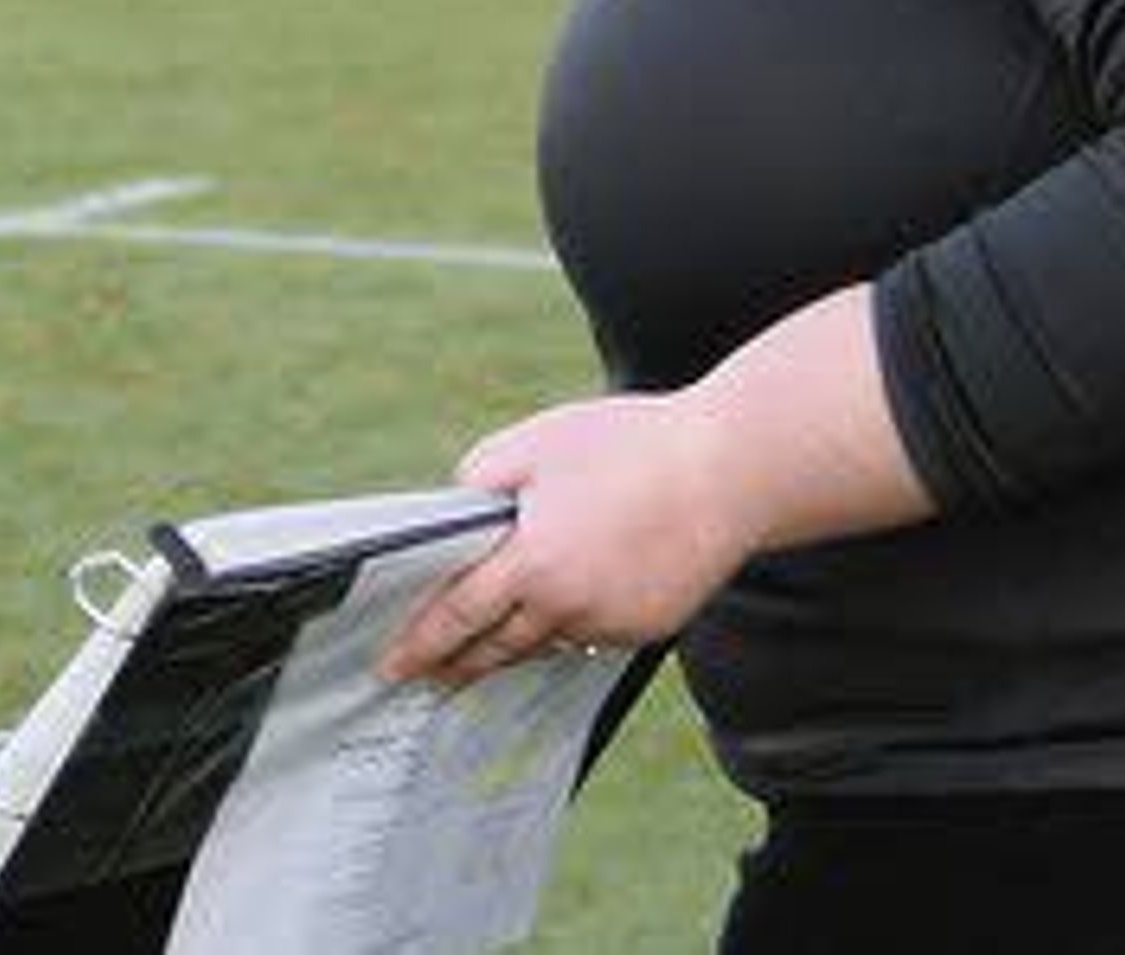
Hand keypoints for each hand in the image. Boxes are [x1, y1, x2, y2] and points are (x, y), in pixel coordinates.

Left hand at [376, 392, 755, 688]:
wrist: (733, 470)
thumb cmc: (629, 445)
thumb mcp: (534, 446)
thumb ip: (480, 483)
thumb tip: (457, 517)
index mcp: (532, 562)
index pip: (457, 615)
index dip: (420, 644)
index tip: (391, 668)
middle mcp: (570, 606)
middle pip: (497, 646)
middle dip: (456, 663)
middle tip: (422, 678)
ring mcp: (613, 623)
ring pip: (544, 642)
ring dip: (507, 649)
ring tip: (474, 656)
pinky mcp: (648, 626)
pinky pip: (588, 634)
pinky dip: (561, 628)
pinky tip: (545, 621)